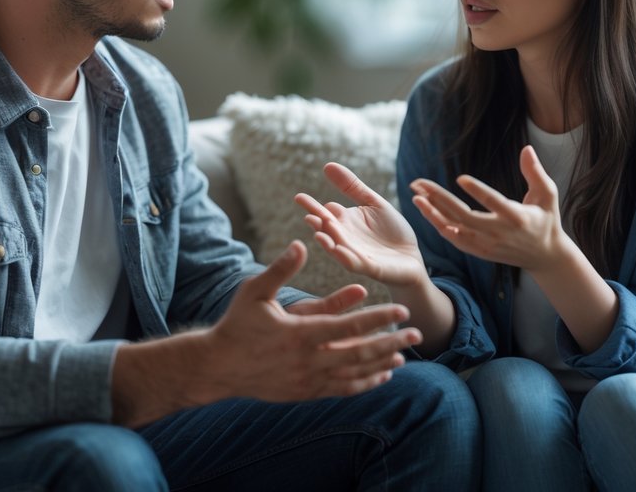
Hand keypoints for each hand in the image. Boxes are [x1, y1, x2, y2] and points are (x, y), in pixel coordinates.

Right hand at [204, 240, 422, 402]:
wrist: (218, 367)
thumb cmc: (237, 324)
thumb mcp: (255, 291)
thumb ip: (281, 269)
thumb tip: (302, 242)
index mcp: (301, 333)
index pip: (350, 326)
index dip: (379, 318)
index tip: (401, 311)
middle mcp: (309, 360)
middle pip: (361, 353)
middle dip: (391, 343)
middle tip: (417, 334)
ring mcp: (308, 380)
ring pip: (355, 374)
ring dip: (381, 364)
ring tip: (403, 356)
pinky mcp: (305, 392)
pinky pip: (342, 390)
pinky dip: (364, 383)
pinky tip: (381, 376)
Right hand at [295, 162, 428, 287]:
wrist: (411, 256)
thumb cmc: (391, 229)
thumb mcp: (373, 203)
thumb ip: (352, 187)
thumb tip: (327, 165)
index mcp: (345, 220)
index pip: (325, 211)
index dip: (313, 205)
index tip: (299, 197)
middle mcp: (345, 237)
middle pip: (327, 229)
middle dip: (316, 223)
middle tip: (307, 215)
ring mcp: (355, 253)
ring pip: (337, 247)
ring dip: (328, 242)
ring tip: (318, 234)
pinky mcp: (370, 267)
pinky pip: (355, 263)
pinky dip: (346, 258)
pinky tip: (339, 250)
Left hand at [410, 145, 565, 272]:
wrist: (545, 256)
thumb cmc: (546, 219)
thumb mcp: (548, 194)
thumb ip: (535, 172)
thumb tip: (526, 148)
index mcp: (517, 217)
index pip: (495, 203)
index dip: (478, 191)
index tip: (460, 178)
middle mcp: (500, 233)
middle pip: (465, 216)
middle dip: (439, 199)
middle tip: (419, 183)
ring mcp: (488, 245)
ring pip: (455, 229)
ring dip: (433, 213)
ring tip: (416, 196)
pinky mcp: (481, 252)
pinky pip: (455, 240)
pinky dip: (440, 227)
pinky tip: (426, 211)